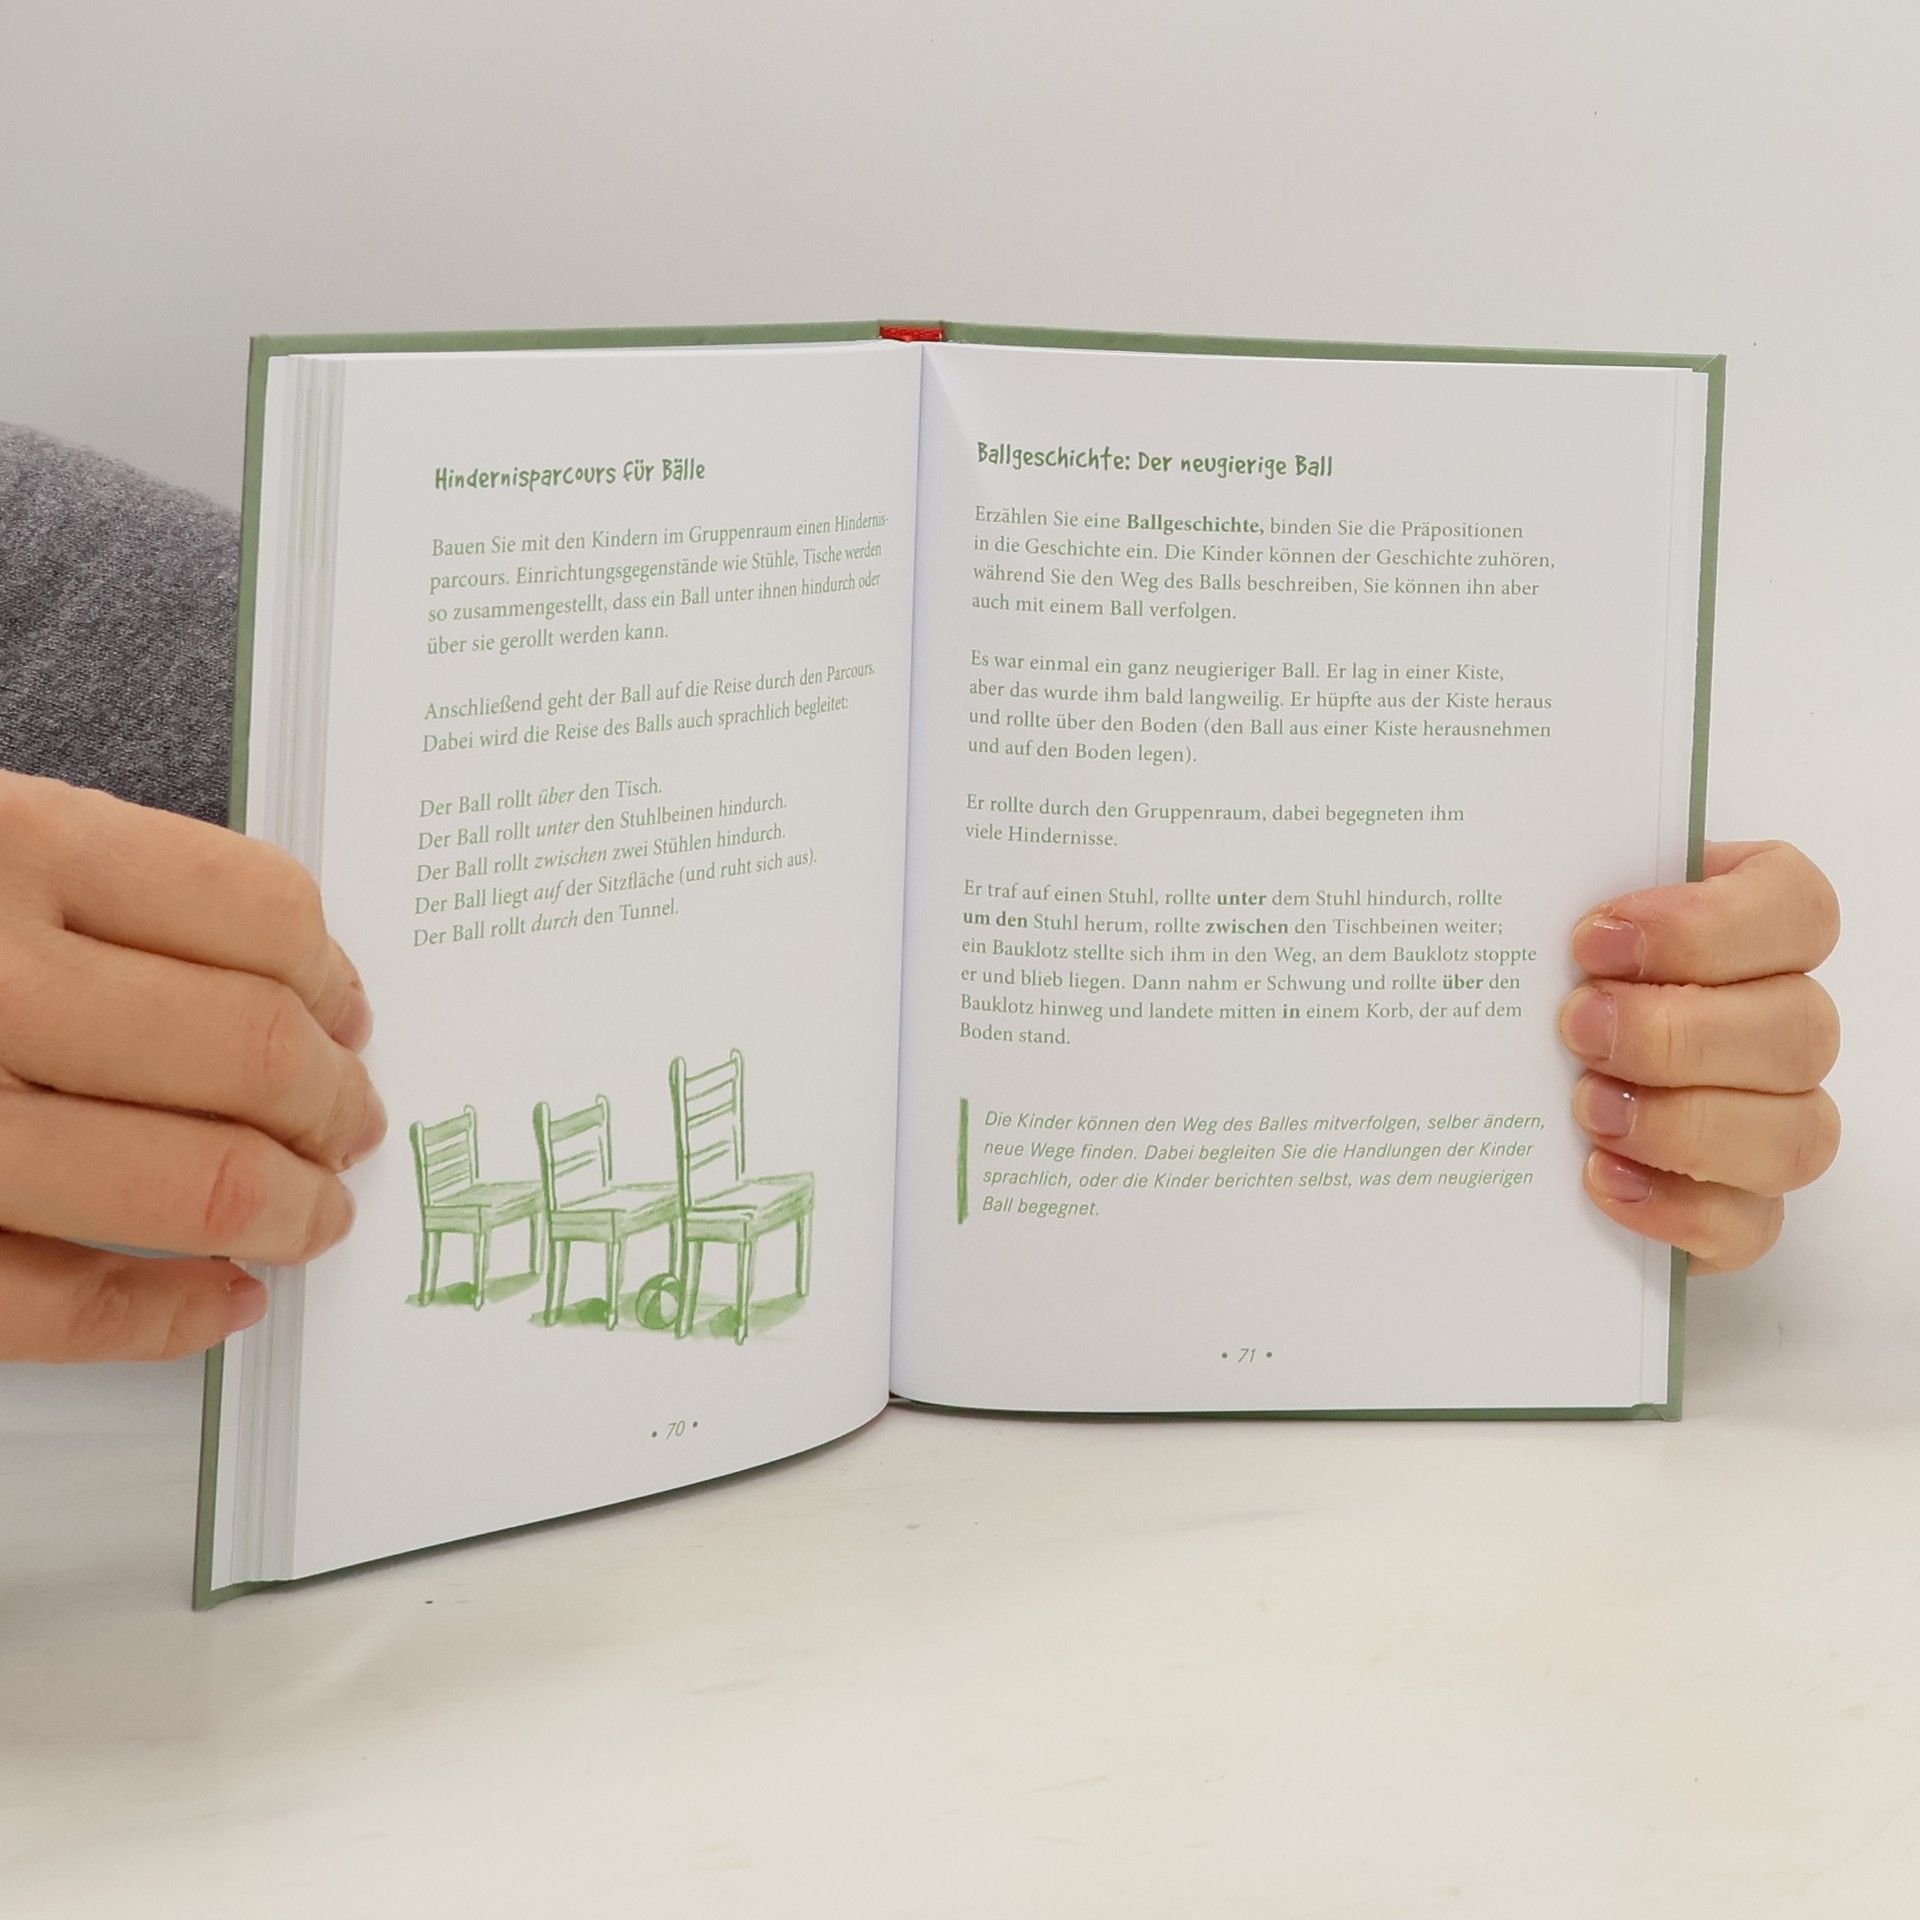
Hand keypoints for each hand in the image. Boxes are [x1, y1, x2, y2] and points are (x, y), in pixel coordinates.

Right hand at [0, 772, 382, 1360]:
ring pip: (190, 1186)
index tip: (350, 1013)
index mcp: (2, 844)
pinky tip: (224, 1300)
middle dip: (331, 1103)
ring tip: (315, 1210)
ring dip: (288, 1208)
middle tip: (352, 1122)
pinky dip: (169, 1318)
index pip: (258, 915)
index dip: (333, 978)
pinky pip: (58, 1309)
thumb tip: (289, 986)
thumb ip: (89, 888)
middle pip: (248, 1055)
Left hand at [1560, 841, 1839, 1272]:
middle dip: (1675, 1032)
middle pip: (1799, 1029)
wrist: (1508, 1090)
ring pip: (1797, 1132)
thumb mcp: (1548, 920)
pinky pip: (1749, 1225)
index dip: (1708, 925)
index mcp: (1755, 930)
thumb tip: (1517, 888)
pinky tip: (1600, 1177)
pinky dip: (1675, 1207)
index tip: (1593, 939)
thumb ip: (1557, 895)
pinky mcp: (1740, 1208)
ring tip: (1586, 1108)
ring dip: (1684, 1123)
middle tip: (1574, 1027)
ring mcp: (1775, 1122)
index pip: (1797, 909)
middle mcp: (1783, 1025)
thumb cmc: (1548, 981)